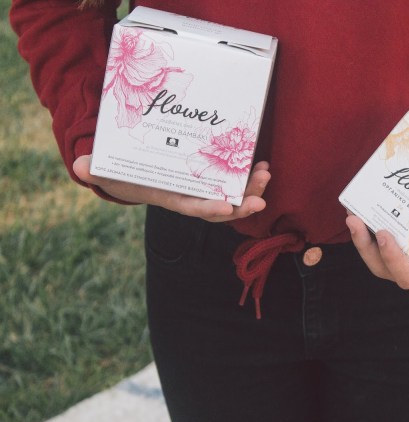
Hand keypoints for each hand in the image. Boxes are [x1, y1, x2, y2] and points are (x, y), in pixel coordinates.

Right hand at [73, 154, 269, 221]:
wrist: (136, 170)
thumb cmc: (122, 172)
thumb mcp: (108, 170)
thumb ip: (96, 170)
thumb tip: (80, 166)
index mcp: (171, 197)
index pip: (192, 207)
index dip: (209, 209)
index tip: (227, 207)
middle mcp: (192, 196)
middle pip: (220, 205)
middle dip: (241, 204)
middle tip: (260, 197)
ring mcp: (203, 186)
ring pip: (232, 192)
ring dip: (250, 187)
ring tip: (266, 173)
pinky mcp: (210, 175)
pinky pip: (232, 178)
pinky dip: (247, 174)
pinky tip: (261, 163)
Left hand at [346, 199, 408, 289]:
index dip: (393, 260)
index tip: (385, 234)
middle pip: (386, 268)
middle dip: (366, 248)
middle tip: (354, 220)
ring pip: (380, 255)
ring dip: (363, 237)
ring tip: (351, 213)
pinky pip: (386, 238)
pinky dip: (372, 226)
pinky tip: (364, 206)